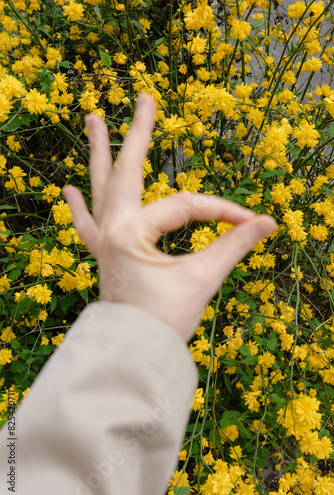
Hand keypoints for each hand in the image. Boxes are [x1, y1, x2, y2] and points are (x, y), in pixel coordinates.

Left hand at [63, 93, 275, 341]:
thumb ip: (233, 247)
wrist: (131, 355)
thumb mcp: (201, 280)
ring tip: (93, 118)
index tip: (251, 222)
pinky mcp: (103, 252)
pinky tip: (68, 188)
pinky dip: (78, 205)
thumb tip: (267, 223)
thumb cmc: (162, 322)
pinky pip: (85, 223)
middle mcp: (111, 229)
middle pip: (126, 170)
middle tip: (144, 97)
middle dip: (138, 133)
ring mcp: (102, 239)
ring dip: (98, 153)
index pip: (184, 208)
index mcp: (131, 234)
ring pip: (99, 187)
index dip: (221, 212)